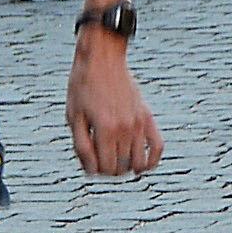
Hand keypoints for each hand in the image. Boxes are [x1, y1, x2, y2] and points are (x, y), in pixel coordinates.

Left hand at [66, 38, 162, 177]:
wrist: (102, 61)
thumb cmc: (83, 87)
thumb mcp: (73, 117)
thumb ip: (81, 146)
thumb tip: (91, 170)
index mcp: (104, 128)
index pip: (106, 168)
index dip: (96, 171)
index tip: (89, 164)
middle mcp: (125, 128)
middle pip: (121, 167)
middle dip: (108, 170)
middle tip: (99, 160)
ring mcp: (139, 123)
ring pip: (139, 162)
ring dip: (126, 168)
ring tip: (115, 161)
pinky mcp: (147, 117)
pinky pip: (158, 147)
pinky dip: (152, 161)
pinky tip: (142, 166)